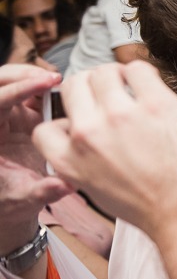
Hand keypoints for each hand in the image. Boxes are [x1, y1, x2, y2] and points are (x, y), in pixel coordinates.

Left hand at [0, 65, 70, 246]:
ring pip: (12, 83)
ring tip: (59, 82)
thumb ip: (42, 192)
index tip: (45, 82)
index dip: (19, 89)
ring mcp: (9, 118)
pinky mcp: (24, 118)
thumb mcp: (23, 200)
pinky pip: (31, 94)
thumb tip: (65, 185)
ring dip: (33, 77)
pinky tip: (64, 92)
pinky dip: (45, 88)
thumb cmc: (10, 202)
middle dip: (22, 74)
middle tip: (52, 77)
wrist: (11, 205)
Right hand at [32, 62, 176, 240]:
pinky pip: (138, 69)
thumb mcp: (97, 191)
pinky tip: (151, 87)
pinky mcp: (155, 104)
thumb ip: (82, 161)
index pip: (46, 127)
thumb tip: (81, 134)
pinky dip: (141, 72)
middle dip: (90, 87)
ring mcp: (121, 115)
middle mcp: (88, 133)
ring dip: (116, 76)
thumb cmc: (151, 207)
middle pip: (74, 86)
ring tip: (132, 87)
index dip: (67, 121)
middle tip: (110, 93)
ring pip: (103, 72)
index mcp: (69, 160)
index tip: (86, 120)